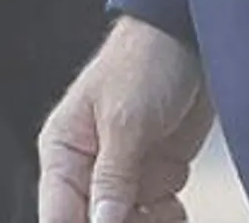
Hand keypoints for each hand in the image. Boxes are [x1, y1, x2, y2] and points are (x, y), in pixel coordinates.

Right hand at [38, 16, 212, 222]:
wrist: (191, 42)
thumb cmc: (143, 62)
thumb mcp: (125, 121)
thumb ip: (111, 177)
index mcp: (62, 149)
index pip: (58, 212)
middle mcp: (87, 165)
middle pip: (93, 221)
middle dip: (120, 222)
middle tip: (144, 212)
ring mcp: (122, 171)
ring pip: (128, 221)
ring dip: (149, 220)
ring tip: (165, 204)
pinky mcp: (152, 173)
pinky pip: (156, 214)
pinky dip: (168, 215)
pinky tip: (173, 203)